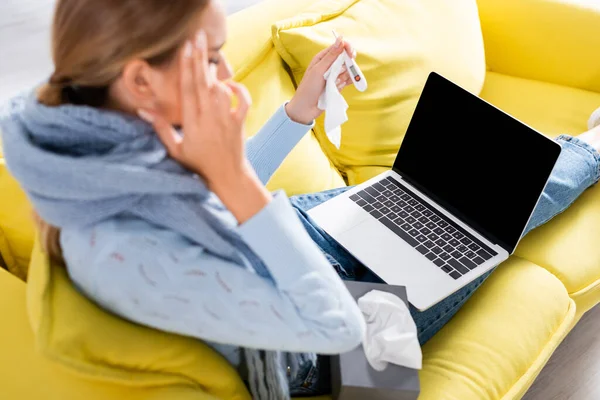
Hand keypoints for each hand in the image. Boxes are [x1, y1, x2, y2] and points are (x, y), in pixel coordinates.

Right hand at [138, 31, 270, 222]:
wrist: (227, 177)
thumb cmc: (198, 164)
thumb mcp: (175, 149)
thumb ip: (160, 128)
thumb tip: (143, 110)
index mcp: (191, 122)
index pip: (187, 89)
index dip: (185, 67)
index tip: (185, 48)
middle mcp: (209, 117)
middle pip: (202, 82)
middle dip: (198, 59)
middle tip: (196, 37)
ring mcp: (226, 119)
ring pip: (220, 89)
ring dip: (215, 73)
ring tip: (207, 58)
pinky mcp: (239, 122)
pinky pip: (242, 102)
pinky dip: (239, 90)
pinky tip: (231, 84)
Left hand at [285, 36, 354, 124]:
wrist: (306, 108)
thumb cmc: (308, 88)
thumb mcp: (319, 70)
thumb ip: (331, 56)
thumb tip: (341, 39)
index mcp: (322, 58)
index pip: (338, 47)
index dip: (346, 48)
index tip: (351, 53)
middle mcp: (329, 65)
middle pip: (346, 57)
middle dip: (348, 63)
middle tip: (344, 70)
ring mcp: (334, 75)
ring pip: (348, 69)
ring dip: (345, 75)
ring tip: (335, 83)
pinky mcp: (338, 85)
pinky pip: (349, 80)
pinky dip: (347, 82)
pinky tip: (339, 86)